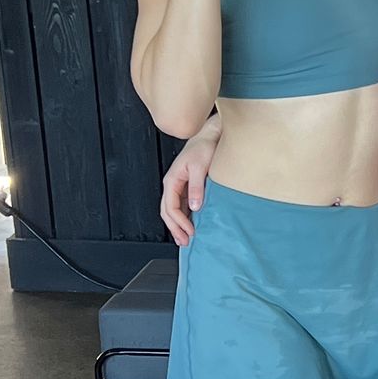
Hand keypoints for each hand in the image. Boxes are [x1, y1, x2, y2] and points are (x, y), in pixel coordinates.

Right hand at [159, 113, 222, 242]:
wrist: (209, 136)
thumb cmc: (203, 147)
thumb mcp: (199, 167)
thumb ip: (196, 187)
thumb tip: (194, 206)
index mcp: (172, 180)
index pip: (170, 207)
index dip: (179, 222)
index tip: (190, 232)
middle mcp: (173, 184)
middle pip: (168, 212)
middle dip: (175, 228)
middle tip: (184, 242)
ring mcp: (179, 186)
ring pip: (173, 210)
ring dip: (178, 225)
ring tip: (186, 238)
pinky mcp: (187, 187)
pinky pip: (182, 206)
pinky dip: (185, 217)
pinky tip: (191, 224)